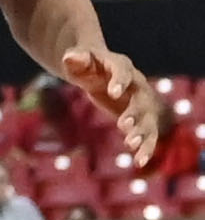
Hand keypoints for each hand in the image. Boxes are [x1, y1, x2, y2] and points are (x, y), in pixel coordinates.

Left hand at [63, 46, 159, 163]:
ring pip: (149, 119)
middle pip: (142, 99)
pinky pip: (148, 134)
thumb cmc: (85, 64)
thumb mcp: (77, 59)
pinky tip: (139, 162)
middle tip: (124, 125)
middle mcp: (137, 84)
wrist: (96, 71)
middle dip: (135, 112)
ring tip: (131, 145)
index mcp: (121, 65)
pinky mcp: (141, 118)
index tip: (112, 94)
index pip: (123, 72)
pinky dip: (146, 148)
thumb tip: (70, 57)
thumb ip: (75, 59)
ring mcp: (142, 102)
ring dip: (143, 133)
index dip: (120, 81)